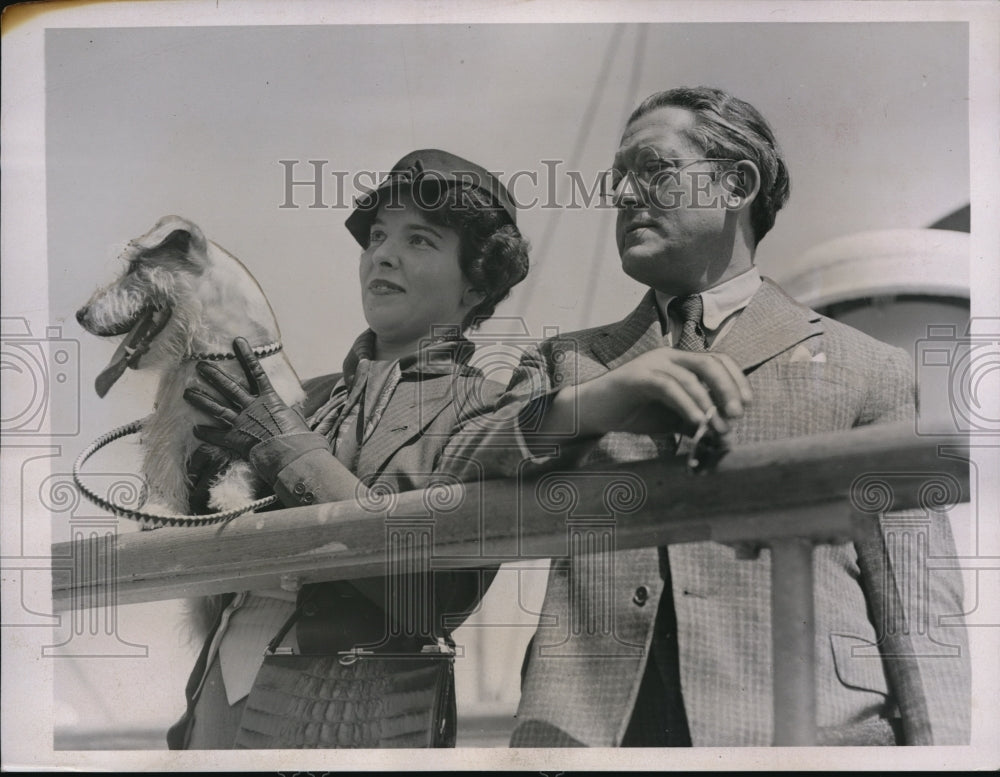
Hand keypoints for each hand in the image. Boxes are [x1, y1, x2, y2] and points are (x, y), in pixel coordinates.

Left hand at [183, 337, 309, 460]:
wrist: (294, 456)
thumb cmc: (300, 438)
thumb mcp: (295, 417)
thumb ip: (286, 410)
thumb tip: (289, 406)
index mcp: (270, 399)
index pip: (256, 372)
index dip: (247, 356)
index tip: (238, 341)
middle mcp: (253, 407)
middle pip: (230, 387)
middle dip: (214, 375)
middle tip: (200, 366)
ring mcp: (244, 423)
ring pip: (218, 408)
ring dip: (202, 400)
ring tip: (187, 393)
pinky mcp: (238, 440)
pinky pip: (218, 436)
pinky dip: (206, 433)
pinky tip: (195, 430)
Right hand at [553, 347, 751, 438]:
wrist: (594, 413)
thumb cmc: (634, 413)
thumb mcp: (672, 420)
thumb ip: (696, 423)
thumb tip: (724, 437)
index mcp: (680, 362)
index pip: (718, 361)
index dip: (736, 380)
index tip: (746, 405)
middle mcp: (668, 357)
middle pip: (709, 363)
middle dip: (727, 388)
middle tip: (736, 415)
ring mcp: (652, 364)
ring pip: (690, 376)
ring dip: (708, 403)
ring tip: (717, 427)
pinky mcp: (637, 376)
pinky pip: (668, 387)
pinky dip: (687, 405)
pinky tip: (697, 423)